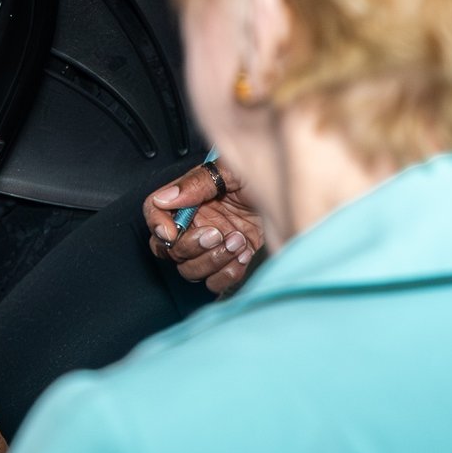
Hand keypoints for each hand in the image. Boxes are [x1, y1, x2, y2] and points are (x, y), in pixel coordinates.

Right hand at [145, 159, 263, 295]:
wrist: (296, 198)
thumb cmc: (266, 175)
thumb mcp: (231, 170)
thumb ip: (196, 183)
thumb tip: (166, 197)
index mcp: (191, 197)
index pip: (155, 211)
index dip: (156, 224)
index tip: (171, 232)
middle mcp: (197, 222)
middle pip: (169, 249)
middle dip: (191, 246)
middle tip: (217, 234)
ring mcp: (213, 245)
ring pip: (190, 269)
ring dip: (213, 260)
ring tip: (238, 241)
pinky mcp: (231, 261)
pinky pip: (214, 282)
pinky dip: (227, 273)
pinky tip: (243, 255)